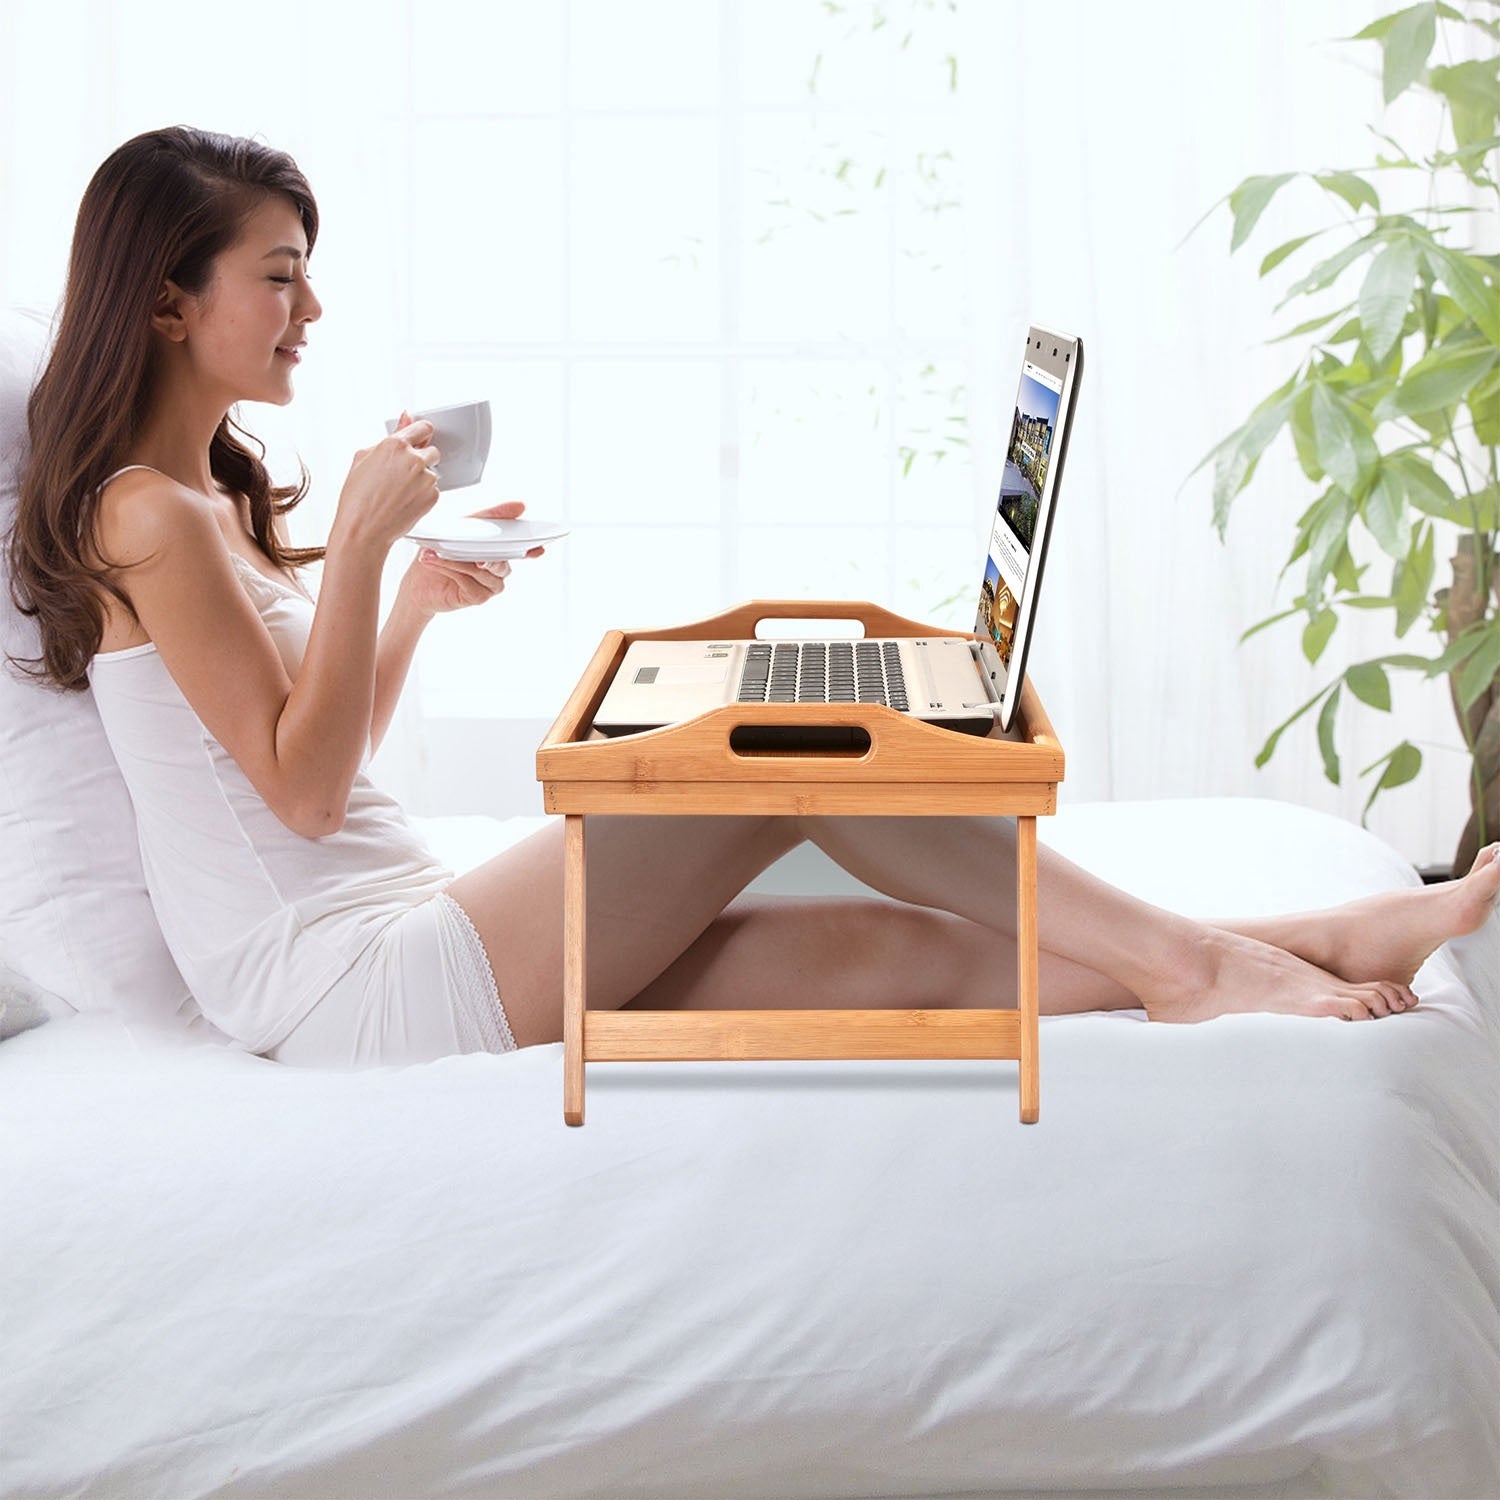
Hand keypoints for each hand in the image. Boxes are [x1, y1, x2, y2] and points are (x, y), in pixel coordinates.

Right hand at [332, 408, 441, 552]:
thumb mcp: (363, 457)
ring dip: (421, 478)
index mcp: (395, 444)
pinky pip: (434, 490)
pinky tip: (405, 502)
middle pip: (433, 450)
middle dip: (422, 459)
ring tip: (399, 492)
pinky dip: (423, 495)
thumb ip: (391, 435)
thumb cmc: (357, 496)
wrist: (363, 530)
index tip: (419, 440)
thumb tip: (406, 416)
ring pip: (432, 472)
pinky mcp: (433, 497)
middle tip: (402, 474)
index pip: (424, 427)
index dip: (421, 435)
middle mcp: (414, 459)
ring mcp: (426, 479)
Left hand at [400, 498, 545, 618]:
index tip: (538, 547)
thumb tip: (520, 506)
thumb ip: (490, 517)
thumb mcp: (462, 528)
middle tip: (478, 557)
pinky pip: (467, 580)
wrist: (418, 583)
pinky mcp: (478, 597)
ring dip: (456, 559)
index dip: (531, 547)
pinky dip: (448, 568)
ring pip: (482, 569)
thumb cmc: (441, 553)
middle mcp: (499, 570)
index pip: (520, 547)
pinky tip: (432, 560)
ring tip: (436, 552)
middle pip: (501, 560)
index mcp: (499, 552)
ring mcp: (491, 586)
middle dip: (487, 555)